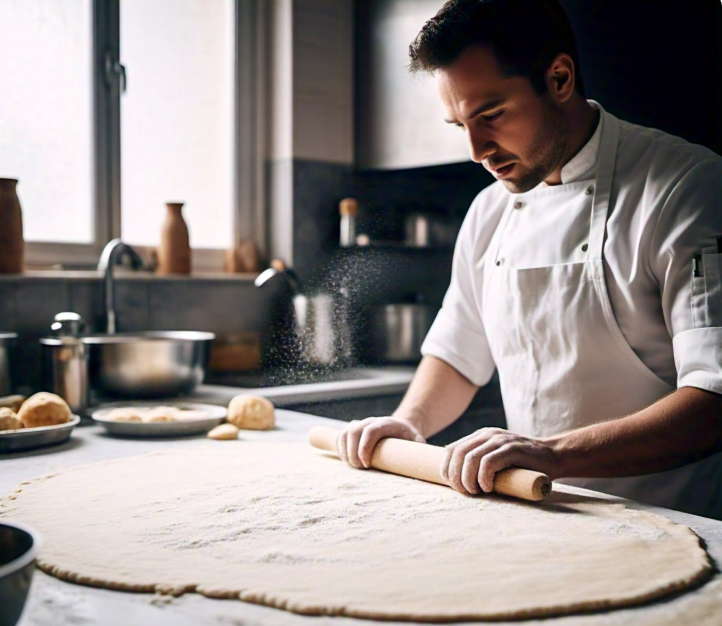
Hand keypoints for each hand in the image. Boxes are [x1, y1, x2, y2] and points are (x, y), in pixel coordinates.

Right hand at [337, 417, 425, 468]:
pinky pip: (340, 437)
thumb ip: (419, 451)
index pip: (371, 431)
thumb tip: (427, 465)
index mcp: (387, 423)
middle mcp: (371, 421)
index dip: (365, 447)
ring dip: (344, 452)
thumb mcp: (417, 441)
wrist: (402, 426)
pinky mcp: (353, 430)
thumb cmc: (409, 438)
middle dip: (353, 453)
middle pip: (354, 432)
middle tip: (360, 468)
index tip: (367, 465)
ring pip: (345, 434)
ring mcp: (361, 424)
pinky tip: (347, 460)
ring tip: (353, 466)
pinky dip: (340, 449)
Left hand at [441, 428, 556, 494]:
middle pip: (458, 454)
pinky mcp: (512, 449)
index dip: (447, 468)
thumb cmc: (523, 465)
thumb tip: (458, 483)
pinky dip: (483, 478)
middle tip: (465, 492)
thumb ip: (481, 464)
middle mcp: (487, 435)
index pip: (452, 449)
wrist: (553, 456)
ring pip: (470, 458)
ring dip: (468, 479)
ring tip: (476, 491)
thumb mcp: (498, 460)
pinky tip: (488, 488)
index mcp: (481, 436)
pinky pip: (488, 462)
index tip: (452, 485)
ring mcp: (500, 440)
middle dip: (456, 476)